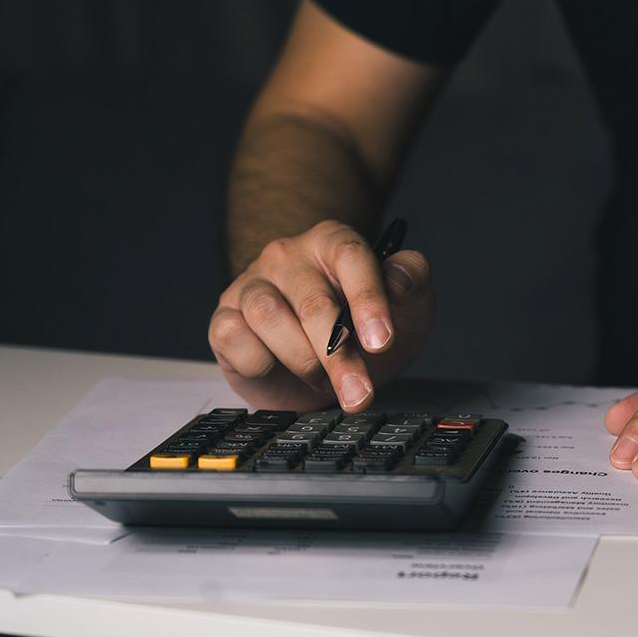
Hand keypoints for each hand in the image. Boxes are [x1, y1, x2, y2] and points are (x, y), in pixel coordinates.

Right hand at [208, 220, 433, 412]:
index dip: (368, 299)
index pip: (350, 256)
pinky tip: (278, 368)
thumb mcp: (407, 307)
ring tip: (322, 381)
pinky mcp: (225, 318)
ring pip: (268, 316)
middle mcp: (288, 256)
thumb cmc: (365, 327)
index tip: (382, 342)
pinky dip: (258, 362)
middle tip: (358, 393)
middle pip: (312, 301)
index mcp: (333, 242)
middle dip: (339, 355)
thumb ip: (412, 282)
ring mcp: (252, 284)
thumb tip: (399, 279)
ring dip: (302, 361)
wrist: (323, 364)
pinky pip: (233, 336)